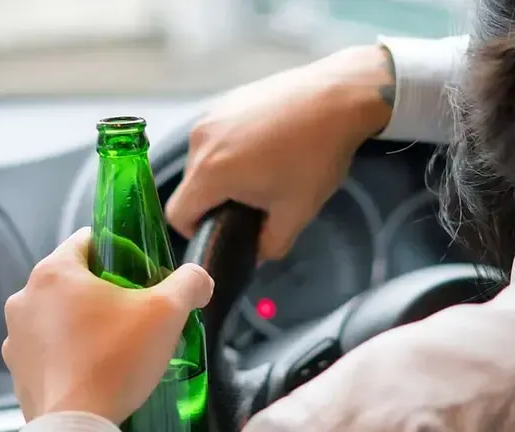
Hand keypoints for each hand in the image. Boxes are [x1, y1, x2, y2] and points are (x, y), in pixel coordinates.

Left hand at [2, 228, 213, 423]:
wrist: (78, 426)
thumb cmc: (115, 361)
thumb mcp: (167, 312)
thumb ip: (188, 283)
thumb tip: (198, 280)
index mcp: (54, 271)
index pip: (88, 239)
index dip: (119, 251)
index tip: (139, 273)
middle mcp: (25, 298)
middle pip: (74, 279)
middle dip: (104, 291)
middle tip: (135, 313)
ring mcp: (16, 336)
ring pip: (58, 315)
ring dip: (83, 322)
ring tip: (116, 345)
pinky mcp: (17, 369)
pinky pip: (47, 349)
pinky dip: (68, 353)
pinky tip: (94, 368)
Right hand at [166, 45, 394, 259]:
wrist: (337, 96)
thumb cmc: (315, 156)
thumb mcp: (297, 212)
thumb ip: (270, 245)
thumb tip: (257, 253)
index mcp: (210, 172)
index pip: (177, 215)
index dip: (196, 232)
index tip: (224, 230)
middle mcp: (200, 141)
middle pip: (191, 186)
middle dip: (215, 200)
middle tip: (253, 203)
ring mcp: (211, 114)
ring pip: (203, 159)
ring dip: (223, 172)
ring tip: (263, 170)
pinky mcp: (225, 99)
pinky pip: (216, 135)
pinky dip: (231, 147)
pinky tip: (266, 145)